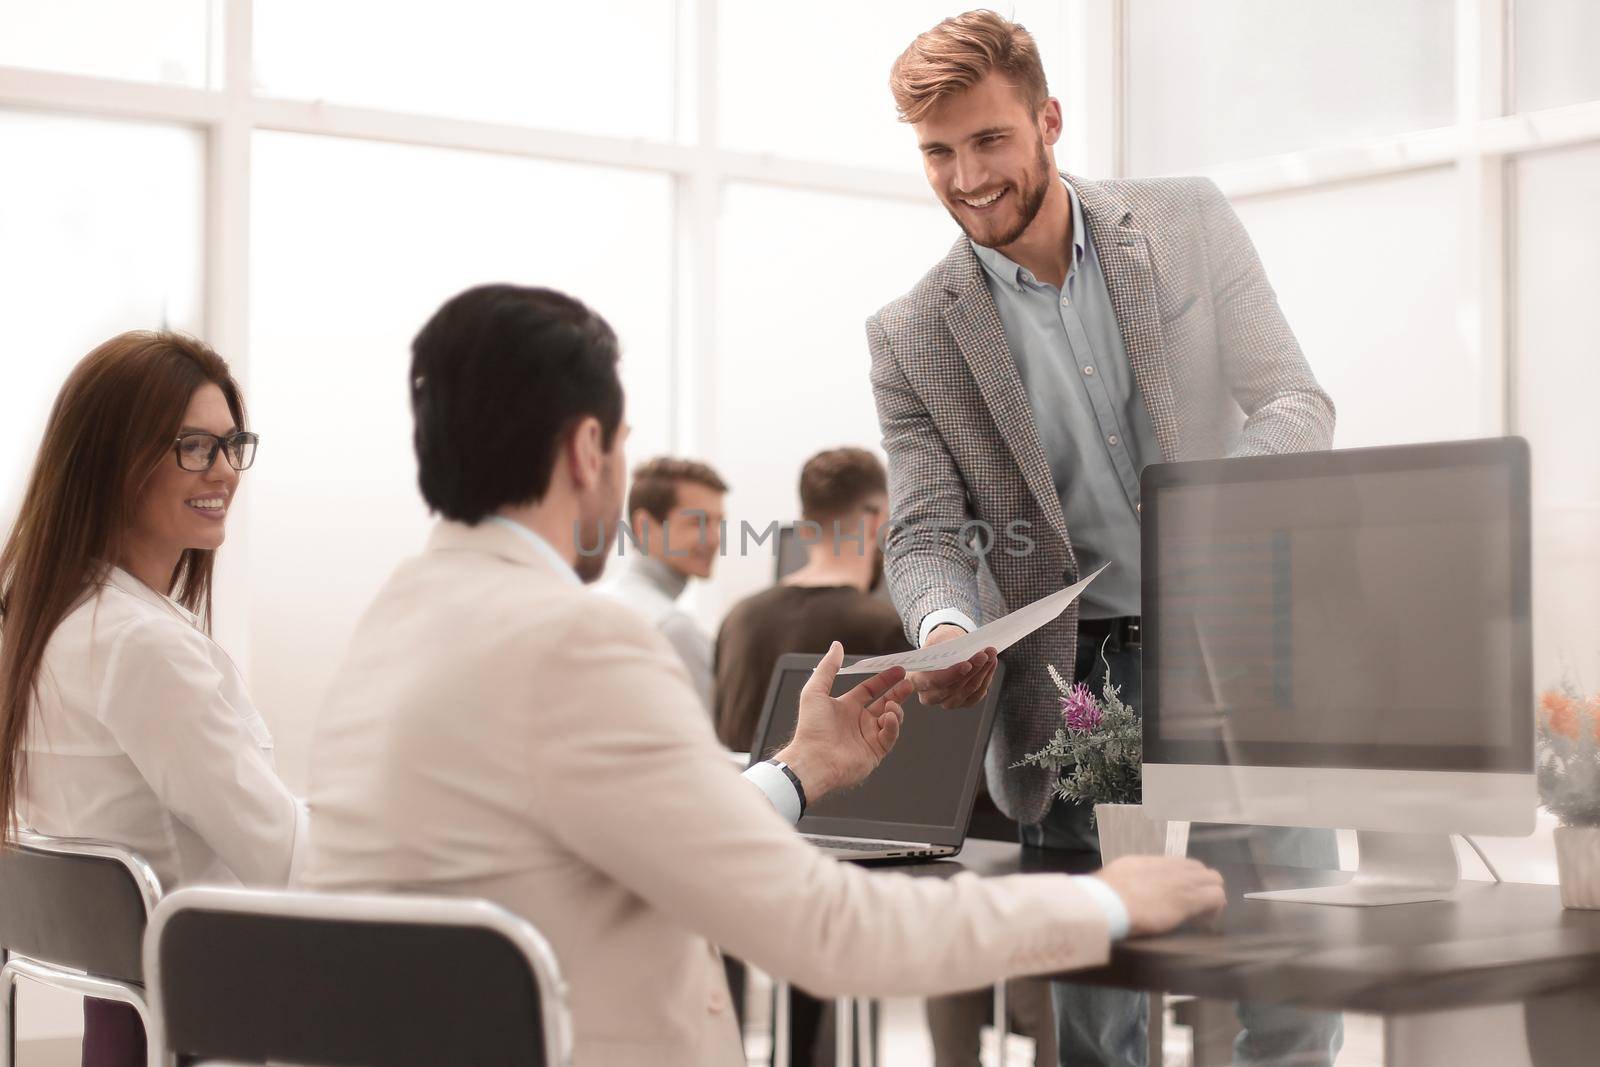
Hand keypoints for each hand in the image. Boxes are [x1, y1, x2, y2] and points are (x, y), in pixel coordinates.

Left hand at [775, 641, 913, 800]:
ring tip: (892, 704)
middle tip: (909, 682)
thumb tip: (836, 646)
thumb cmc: (810, 729)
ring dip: (895, 708)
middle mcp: (858, 722)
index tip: (898, 670)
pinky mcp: (874, 752)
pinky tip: (888, 717)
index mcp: (845, 707)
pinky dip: (892, 725)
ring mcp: (867, 737)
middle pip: (885, 702)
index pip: (869, 690)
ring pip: (891, 719)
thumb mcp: (815, 691)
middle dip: (898, 692)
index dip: (884, 679)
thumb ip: (828, 667)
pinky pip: (890, 735)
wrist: (813, 761)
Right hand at [910, 624, 997, 708]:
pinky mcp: (962, 703)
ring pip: (967, 691)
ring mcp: (946, 702)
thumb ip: (944, 646)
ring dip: (982, 673)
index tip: (967, 664)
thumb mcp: (937, 638)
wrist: (946, 649)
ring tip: (990, 655)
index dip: (951, 674)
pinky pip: (977, 694)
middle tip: (984, 655)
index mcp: (916, 679)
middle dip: (972, 670)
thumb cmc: (939, 644)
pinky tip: (991, 664)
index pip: (933, 681)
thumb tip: (961, 653)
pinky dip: (986, 678)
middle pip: (953, 688)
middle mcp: (929, 696)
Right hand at [1095, 856, 1226, 936]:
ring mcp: (1183, 882)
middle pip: (1203, 871)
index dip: (1187, 880)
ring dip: (1211, 897)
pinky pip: (1216, 898)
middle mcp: (1173, 868)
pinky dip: (1214, 910)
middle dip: (1203, 887)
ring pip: (1215, 881)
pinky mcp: (1190, 900)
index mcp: (1154, 862)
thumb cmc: (1106, 892)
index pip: (1184, 865)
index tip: (1180, 895)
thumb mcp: (1120, 875)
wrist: (1109, 902)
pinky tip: (1204, 923)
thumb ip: (1133, 877)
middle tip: (1195, 907)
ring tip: (1202, 916)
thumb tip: (1129, 884)